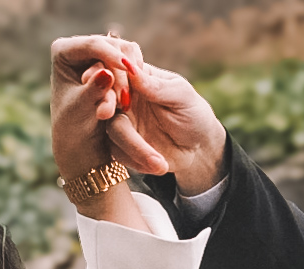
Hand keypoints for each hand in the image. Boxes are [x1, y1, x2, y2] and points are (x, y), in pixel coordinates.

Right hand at [49, 35, 226, 193]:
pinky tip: (158, 166)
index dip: (106, 76)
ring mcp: (121, 123)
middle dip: (105, 107)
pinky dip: (138, 161)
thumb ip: (156, 85)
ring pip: (113, 131)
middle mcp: (123, 99)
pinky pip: (119, 154)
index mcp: (136, 78)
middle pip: (104, 99)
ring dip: (134, 147)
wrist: (199, 147)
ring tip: (159, 162)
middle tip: (107, 114)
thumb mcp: (180, 95)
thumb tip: (130, 67)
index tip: (112, 87)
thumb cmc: (193, 113)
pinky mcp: (121, 146)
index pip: (113, 70)